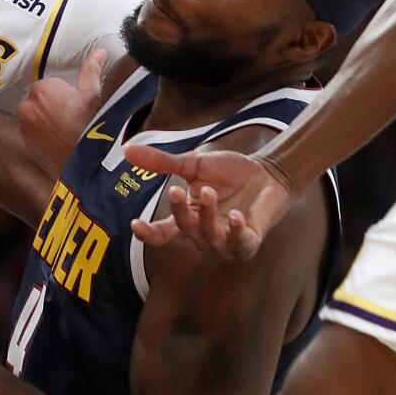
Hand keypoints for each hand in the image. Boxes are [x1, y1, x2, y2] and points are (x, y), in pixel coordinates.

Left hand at [18, 48, 106, 173]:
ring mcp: (23, 126)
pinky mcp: (24, 143)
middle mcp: (27, 105)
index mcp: (42, 89)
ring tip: (67, 132)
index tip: (77, 108)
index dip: (67, 96)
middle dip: (54, 106)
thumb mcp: (93, 95)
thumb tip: (99, 51)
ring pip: (36, 116)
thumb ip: (91, 69)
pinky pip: (33, 132)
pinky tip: (58, 141)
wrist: (84, 163)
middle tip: (73, 120)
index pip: (52, 85)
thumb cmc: (90, 126)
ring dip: (47, 120)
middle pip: (41, 100)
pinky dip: (42, 134)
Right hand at [123, 145, 291, 259]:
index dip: (148, 233)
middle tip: (176, 188)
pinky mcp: (249, 242)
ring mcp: (226, 240)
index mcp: (187, 217)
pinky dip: (236, 232)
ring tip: (210, 191)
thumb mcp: (193, 164)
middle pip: (184, 230)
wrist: (268, 173)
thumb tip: (127, 150)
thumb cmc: (230, 172)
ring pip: (208, 236)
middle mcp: (203, 234)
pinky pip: (239, 244)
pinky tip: (236, 217)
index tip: (135, 224)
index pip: (163, 232)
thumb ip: (162, 162)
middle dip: (179, 211)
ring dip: (206, 216)